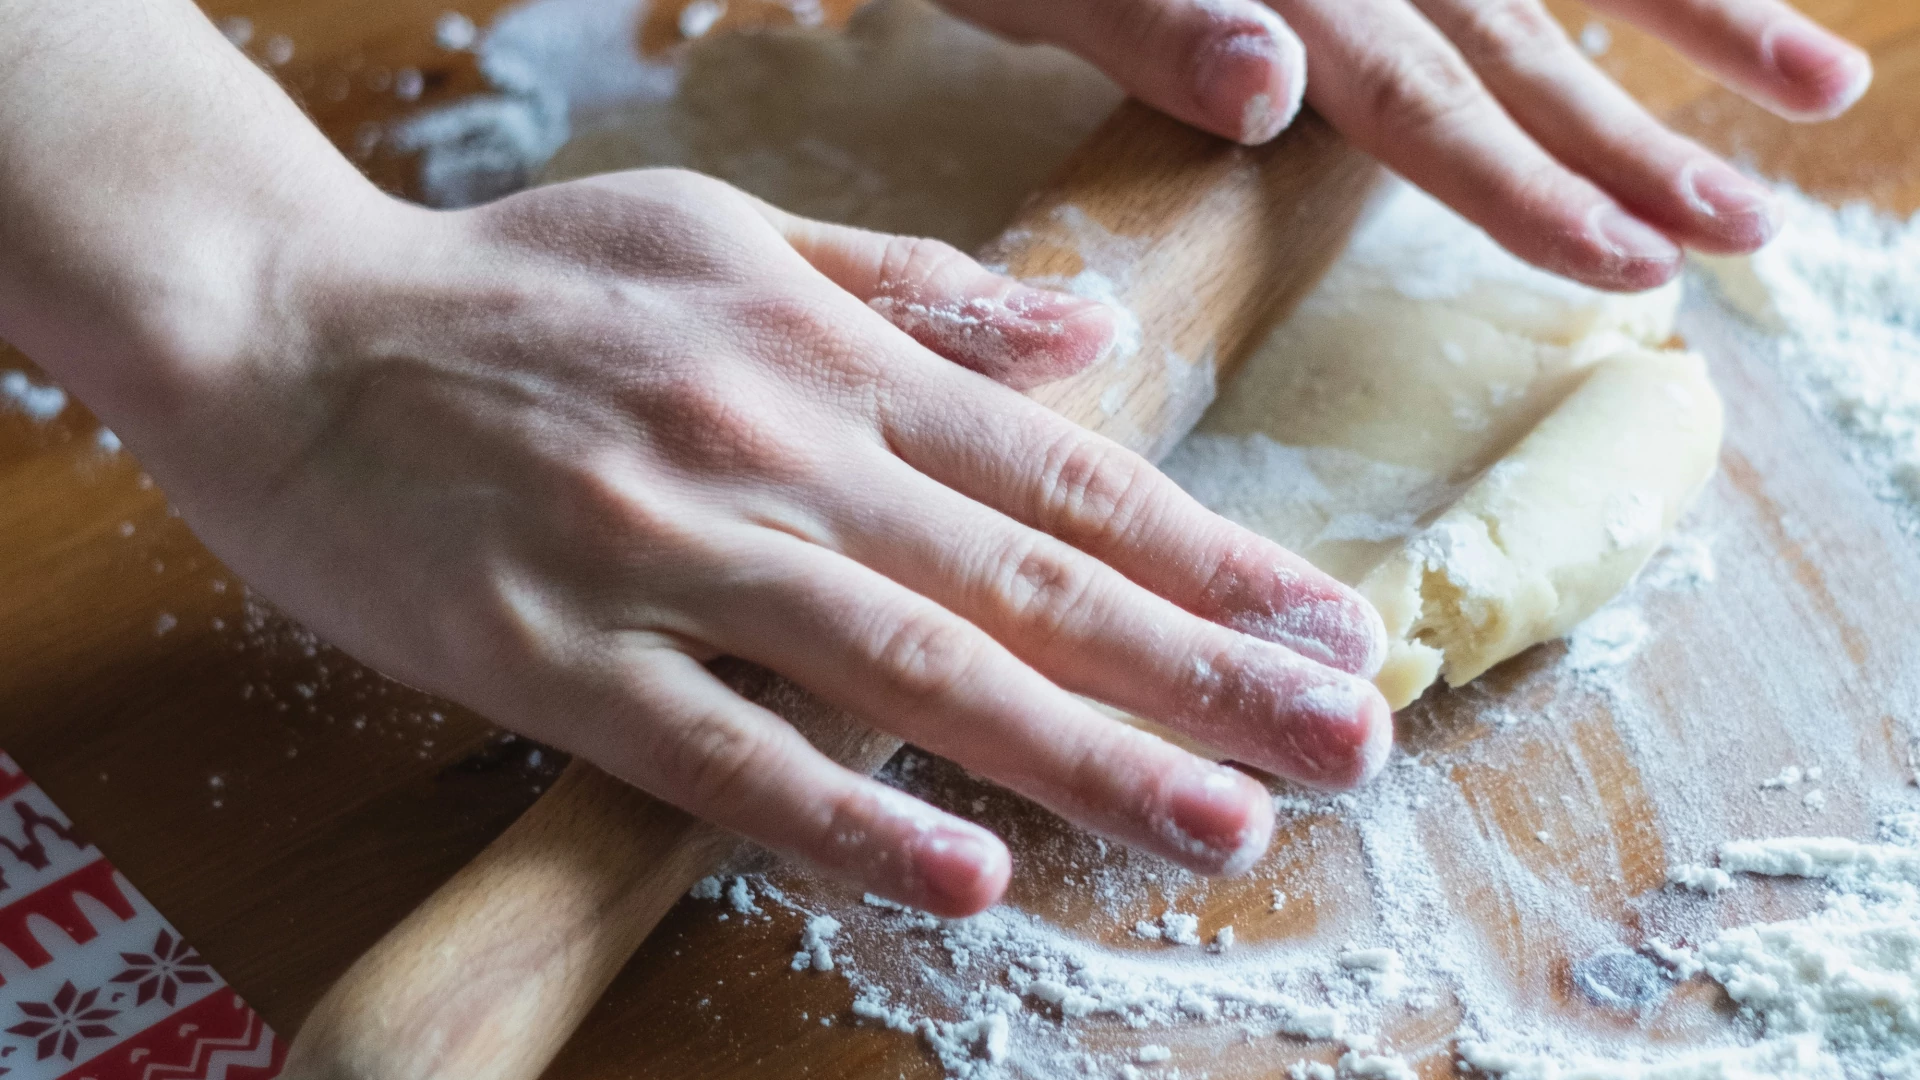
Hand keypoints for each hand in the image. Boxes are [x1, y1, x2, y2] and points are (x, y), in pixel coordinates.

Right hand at [143, 170, 1390, 915]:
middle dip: (1203, 667)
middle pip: (1024, 577)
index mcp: (826, 351)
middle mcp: (776, 447)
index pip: (1058, 471)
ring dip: (1080, 753)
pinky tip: (967, 871)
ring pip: (908, 666)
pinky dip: (848, 812)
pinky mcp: (555, 656)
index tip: (1326, 621)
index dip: (1207, 554)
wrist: (283, 322)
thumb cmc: (518, 283)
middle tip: (1350, 737)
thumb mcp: (728, 232)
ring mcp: (668, 555)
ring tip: (1221, 824)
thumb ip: (915, 290)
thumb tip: (1083, 334)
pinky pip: (723, 754)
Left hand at [946, 0, 1871, 289]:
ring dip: (1691, 22)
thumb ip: (1156, 24)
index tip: (1632, 266)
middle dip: (1634, 143)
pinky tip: (1710, 4)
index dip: (1526, 185)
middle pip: (1517, 44)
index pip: (1418, 100)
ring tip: (1818, 82)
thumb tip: (1276, 86)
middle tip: (1753, 233)